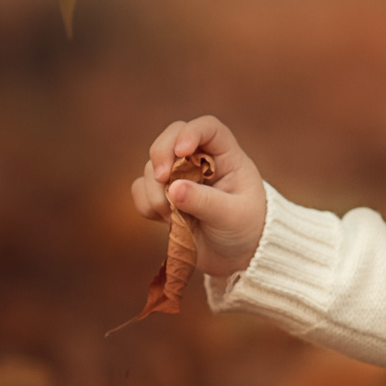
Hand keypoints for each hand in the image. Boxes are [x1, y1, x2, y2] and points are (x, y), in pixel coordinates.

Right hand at [129, 116, 267, 281]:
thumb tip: (173, 188)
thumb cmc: (245, 229)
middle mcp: (200, 161)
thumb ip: (205, 202)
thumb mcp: (232, 217)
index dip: (191, 132)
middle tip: (162, 179)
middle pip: (171, 136)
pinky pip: (140, 189)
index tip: (181, 152)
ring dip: (155, 190)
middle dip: (161, 154)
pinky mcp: (163, 196)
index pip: (208, 128)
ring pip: (152, 166)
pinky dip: (146, 203)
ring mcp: (179, 177)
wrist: (235, 257)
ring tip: (173, 216)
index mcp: (227, 157)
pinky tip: (165, 220)